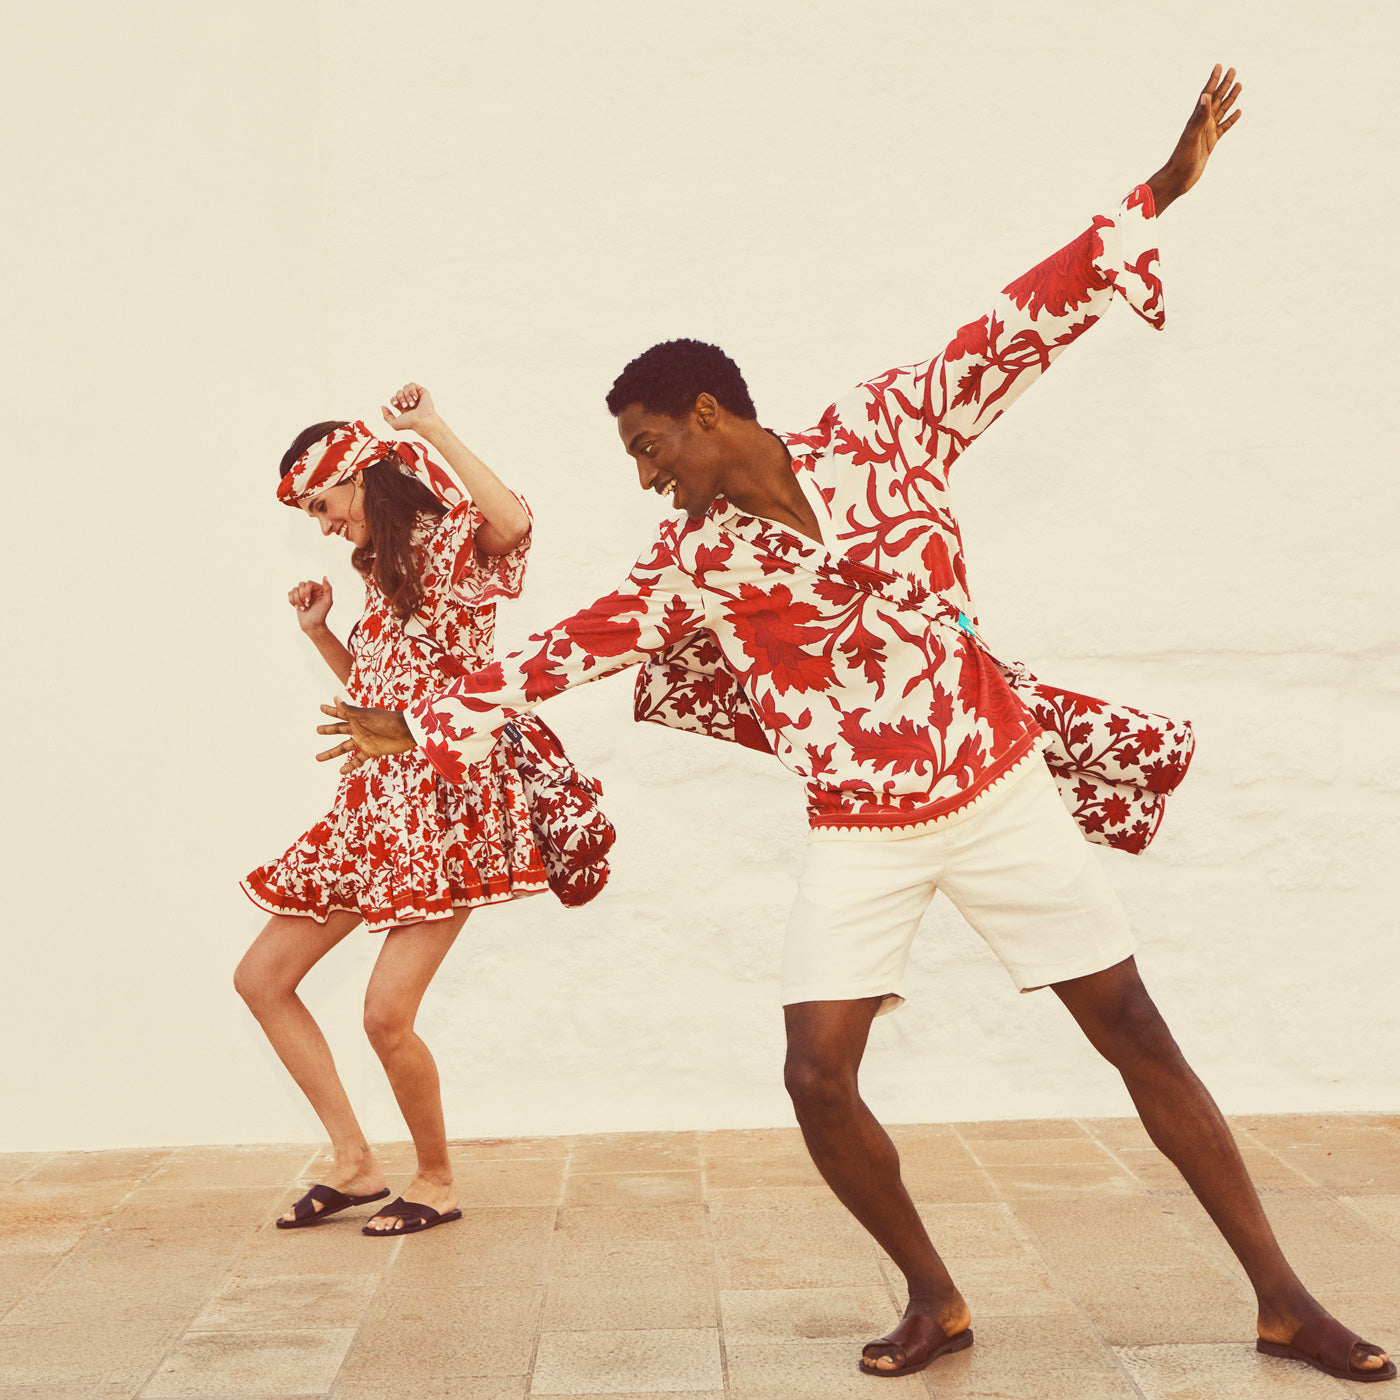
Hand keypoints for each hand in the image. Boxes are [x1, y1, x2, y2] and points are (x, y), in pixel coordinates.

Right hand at [288, 577, 332, 633]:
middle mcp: (311, 590)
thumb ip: (328, 589)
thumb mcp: (328, 602)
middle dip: (301, 597)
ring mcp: (303, 594)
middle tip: (307, 606)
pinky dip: (292, 601)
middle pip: (301, 584)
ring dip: (297, 601)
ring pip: (294, 589)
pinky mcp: (296, 598)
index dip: (306, 592)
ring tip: (302, 608)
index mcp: (319, 589)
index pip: (309, 583)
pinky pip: (289, 593)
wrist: (312, 625)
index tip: (308, 602)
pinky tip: (297, 607)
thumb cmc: (321, 614)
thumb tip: (324, 577)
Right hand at [316, 699, 415, 773]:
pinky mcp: (372, 751)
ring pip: (344, 747)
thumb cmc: (387, 721)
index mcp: (357, 718)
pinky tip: (341, 771)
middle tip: (317, 729)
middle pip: (340, 729)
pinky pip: (358, 759)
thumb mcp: (366, 715)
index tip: (321, 707)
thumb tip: (335, 698)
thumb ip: (350, 710)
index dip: (331, 710)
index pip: (341, 713)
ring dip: (332, 753)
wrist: (406, 732)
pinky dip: (350, 765)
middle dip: (329, 729)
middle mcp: (359, 729)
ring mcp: (365, 741)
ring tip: (318, 758)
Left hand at [381, 382, 438, 435]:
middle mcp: (410, 401)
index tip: (396, 404)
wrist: (422, 421)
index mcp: (404, 408)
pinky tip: (415, 398)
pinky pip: (412, 384)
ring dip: (406, 396)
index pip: (394, 399)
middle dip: (400, 398)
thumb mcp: (394, 424)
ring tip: (412, 404)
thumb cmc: (411, 424)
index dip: (393, 400)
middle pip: (398, 392)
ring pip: (405, 388)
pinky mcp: (422, 392)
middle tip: (406, 406)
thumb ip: (386, 417)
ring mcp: (416, 396)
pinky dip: (411, 390)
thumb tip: (383, 406)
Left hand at [1148, 64, 1242, 214]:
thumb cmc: (1182, 159)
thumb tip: (1206, 96)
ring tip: (1239, 85)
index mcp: (1196, 119)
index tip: (1219, 65)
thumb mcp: (1192, 136)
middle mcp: (1202, 123)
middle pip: (1216, 99)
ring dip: (1230, 98)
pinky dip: (1232, 119)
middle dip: (1224, 84)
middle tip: (1233, 69)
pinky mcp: (1211, 142)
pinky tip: (1238, 112)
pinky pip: (1224, 127)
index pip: (1207, 95)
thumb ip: (1199, 116)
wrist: (1178, 178)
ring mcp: (1207, 132)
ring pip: (1222, 110)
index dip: (1213, 80)